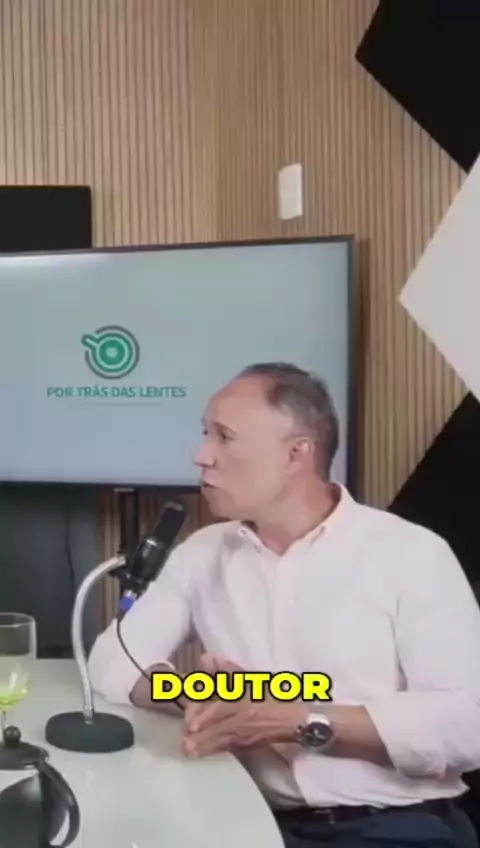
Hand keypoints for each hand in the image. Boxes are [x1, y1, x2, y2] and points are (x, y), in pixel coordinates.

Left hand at [181, 653, 306, 758]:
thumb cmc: (272, 696)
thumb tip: (206, 658)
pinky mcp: (245, 745)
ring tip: (187, 750)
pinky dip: (212, 750)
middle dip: (201, 735)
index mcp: (243, 701)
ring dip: (203, 746)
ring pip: (220, 741)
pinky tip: (200, 754)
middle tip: (185, 739)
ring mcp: (243, 735)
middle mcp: (242, 719)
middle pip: (218, 728)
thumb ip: (227, 669)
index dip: (206, 716)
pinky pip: (226, 748)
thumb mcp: (251, 678)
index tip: (190, 722)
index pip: (221, 709)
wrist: (293, 720)